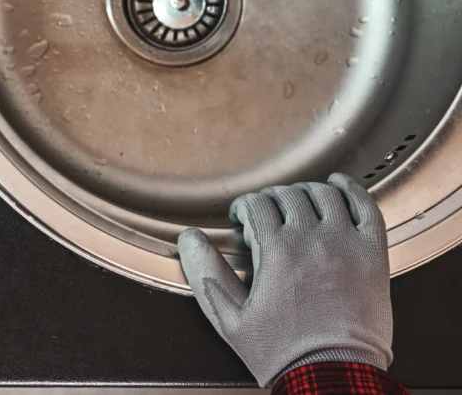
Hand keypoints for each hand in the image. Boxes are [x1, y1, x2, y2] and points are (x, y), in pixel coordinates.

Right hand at [177, 173, 392, 386]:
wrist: (332, 375)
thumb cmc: (284, 352)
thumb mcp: (230, 318)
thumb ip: (206, 273)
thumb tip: (189, 240)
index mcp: (277, 252)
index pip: (256, 204)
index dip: (244, 207)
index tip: (243, 218)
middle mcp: (312, 239)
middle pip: (288, 194)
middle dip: (271, 199)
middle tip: (268, 214)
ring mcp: (346, 244)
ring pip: (324, 194)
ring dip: (306, 192)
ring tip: (298, 203)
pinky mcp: (372, 254)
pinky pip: (366, 207)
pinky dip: (353, 190)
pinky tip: (341, 186)